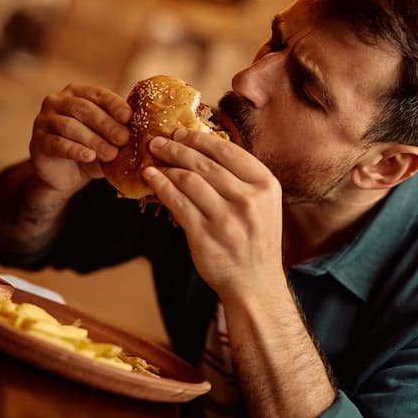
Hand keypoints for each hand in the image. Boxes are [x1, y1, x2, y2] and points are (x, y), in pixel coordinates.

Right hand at [29, 83, 130, 194]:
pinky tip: (89, 156)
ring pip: (70, 126)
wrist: (64, 174)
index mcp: (77, 93)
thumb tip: (141, 133)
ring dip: (93, 139)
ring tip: (110, 154)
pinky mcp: (37, 142)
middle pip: (83, 108)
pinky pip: (57, 143)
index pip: (97, 93)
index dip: (114, 104)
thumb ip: (118, 133)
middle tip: (123, 139)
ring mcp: (44, 120)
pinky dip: (75, 149)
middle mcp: (57, 101)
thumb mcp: (106, 139)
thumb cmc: (89, 149)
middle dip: (106, 124)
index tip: (129, 117)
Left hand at [143, 129, 285, 300]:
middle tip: (157, 142)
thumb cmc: (254, 240)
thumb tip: (202, 148)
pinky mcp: (205, 236)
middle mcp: (249, 199)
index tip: (180, 133)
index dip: (199, 138)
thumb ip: (241, 178)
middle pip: (204, 163)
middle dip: (176, 148)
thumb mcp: (262, 204)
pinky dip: (161, 187)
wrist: (255, 284)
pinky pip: (177, 202)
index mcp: (265, 185)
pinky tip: (152, 179)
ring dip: (166, 166)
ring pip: (188, 180)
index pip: (228, 151)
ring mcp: (227, 219)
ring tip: (153, 161)